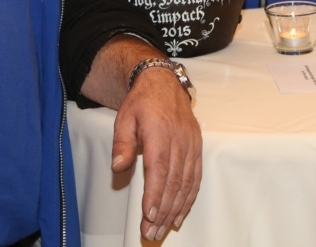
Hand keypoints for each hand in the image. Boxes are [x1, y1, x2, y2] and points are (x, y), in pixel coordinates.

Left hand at [111, 68, 201, 240]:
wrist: (163, 83)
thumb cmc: (141, 102)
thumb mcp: (124, 118)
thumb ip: (122, 143)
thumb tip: (118, 166)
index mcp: (160, 131)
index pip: (159, 169)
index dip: (155, 194)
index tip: (148, 215)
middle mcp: (179, 139)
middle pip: (173, 181)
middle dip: (163, 210)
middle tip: (152, 231)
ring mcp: (191, 143)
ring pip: (186, 182)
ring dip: (176, 209)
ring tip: (164, 228)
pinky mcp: (197, 147)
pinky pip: (196, 176)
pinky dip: (189, 198)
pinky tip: (180, 213)